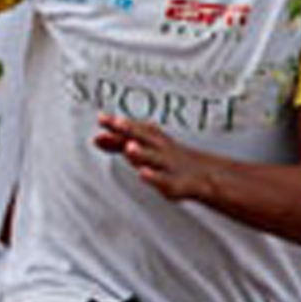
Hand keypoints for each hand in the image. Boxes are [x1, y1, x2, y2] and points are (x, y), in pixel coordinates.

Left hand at [95, 113, 219, 205]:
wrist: (204, 174)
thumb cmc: (165, 158)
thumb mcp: (143, 148)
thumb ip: (118, 144)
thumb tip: (96, 139)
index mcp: (151, 139)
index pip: (133, 129)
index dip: (117, 124)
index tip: (102, 118)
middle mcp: (159, 149)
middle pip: (144, 137)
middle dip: (130, 129)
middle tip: (116, 123)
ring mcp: (168, 165)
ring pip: (153, 158)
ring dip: (141, 152)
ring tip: (129, 147)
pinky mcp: (175, 184)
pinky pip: (164, 180)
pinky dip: (154, 177)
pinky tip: (142, 173)